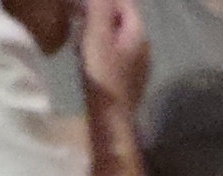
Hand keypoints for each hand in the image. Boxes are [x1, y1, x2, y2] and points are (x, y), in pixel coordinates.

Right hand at [76, 0, 150, 117]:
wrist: (111, 117)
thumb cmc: (103, 74)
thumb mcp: (98, 35)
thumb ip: (100, 9)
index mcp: (139, 34)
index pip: (126, 4)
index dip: (105, 0)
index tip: (84, 3)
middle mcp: (144, 47)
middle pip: (121, 20)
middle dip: (99, 15)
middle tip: (78, 17)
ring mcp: (139, 64)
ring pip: (116, 37)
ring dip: (97, 32)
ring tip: (79, 38)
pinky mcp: (129, 78)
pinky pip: (114, 54)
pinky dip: (100, 49)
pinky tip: (85, 56)